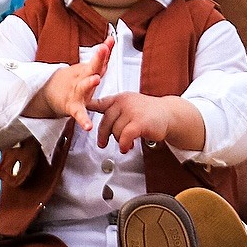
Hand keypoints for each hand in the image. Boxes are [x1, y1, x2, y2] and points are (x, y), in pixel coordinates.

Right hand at [37, 40, 113, 132]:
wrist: (50, 93)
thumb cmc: (74, 82)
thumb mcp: (87, 68)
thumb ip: (101, 58)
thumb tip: (111, 40)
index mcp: (87, 71)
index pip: (98, 58)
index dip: (105, 50)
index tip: (110, 40)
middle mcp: (81, 80)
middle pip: (91, 68)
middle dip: (98, 59)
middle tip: (103, 49)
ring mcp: (76, 92)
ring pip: (83, 87)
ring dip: (89, 82)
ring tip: (95, 79)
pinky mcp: (72, 107)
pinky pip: (78, 114)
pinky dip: (83, 120)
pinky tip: (87, 126)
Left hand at [89, 92, 204, 154]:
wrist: (169, 114)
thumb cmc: (148, 112)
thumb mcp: (129, 106)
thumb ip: (115, 111)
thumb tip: (99, 120)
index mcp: (119, 99)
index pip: (99, 102)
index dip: (87, 107)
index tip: (77, 110)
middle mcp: (124, 102)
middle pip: (105, 122)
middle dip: (103, 135)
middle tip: (102, 144)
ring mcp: (132, 111)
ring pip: (115, 131)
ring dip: (119, 141)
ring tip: (125, 144)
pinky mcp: (139, 122)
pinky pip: (124, 137)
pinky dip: (123, 145)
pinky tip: (126, 147)